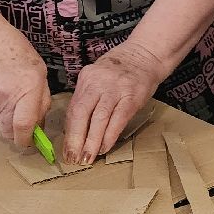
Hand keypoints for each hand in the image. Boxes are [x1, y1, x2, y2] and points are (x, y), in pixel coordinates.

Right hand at [0, 27, 50, 149]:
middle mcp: (7, 96)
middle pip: (9, 131)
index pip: (24, 126)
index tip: (31, 143)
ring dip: (4, 119)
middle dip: (16, 132)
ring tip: (6, 97)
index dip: (27, 140)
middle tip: (20, 121)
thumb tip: (39, 127)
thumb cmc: (16, 53)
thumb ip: (41, 101)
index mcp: (28, 88)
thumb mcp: (39, 73)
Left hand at [63, 39, 167, 163]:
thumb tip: (76, 128)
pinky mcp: (132, 96)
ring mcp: (116, 89)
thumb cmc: (121, 70)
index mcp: (86, 77)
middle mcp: (98, 82)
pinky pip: (118, 120)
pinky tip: (105, 148)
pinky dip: (110, 137)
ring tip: (87, 159)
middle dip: (76, 140)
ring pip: (99, 119)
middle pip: (82, 114)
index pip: (73, 108)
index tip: (66, 150)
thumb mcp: (98, 77)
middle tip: (74, 159)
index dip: (69, 132)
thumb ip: (88, 98)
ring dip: (92, 142)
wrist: (146, 54)